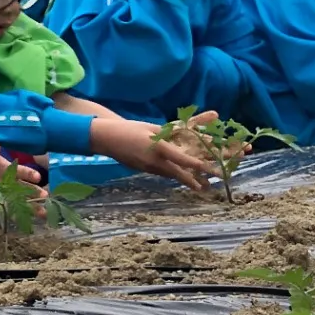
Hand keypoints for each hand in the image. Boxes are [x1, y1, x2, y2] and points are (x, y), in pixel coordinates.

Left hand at [0, 144, 44, 212]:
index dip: (30, 174)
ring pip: (23, 201)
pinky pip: (10, 210)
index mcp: (12, 170)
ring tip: (44, 213)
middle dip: (36, 192)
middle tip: (46, 196)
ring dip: (33, 207)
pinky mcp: (1, 204)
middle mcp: (13, 183)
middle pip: (27, 188)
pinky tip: (26, 222)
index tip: (37, 177)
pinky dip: (17, 216)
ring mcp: (8, 195)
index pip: (23, 172)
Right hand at [90, 116, 213, 190]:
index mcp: (157, 147)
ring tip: (198, 186)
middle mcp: (153, 160)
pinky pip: (161, 173)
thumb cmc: (129, 128)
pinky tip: (179, 177)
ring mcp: (147, 167)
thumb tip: (186, 133)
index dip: (195, 164)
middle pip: (177, 173)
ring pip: (170, 175)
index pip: (180, 158)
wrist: (106, 138)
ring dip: (184, 180)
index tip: (207, 168)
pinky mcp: (143, 170)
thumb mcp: (151, 127)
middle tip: (206, 187)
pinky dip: (172, 175)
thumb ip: (168, 132)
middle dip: (192, 180)